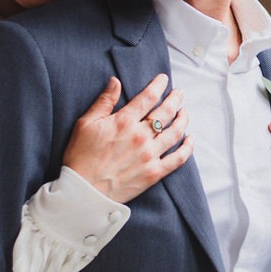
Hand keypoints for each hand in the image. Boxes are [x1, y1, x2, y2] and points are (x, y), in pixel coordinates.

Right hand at [63, 74, 191, 203]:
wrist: (83, 191)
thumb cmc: (80, 157)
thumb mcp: (85, 124)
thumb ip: (104, 101)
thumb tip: (115, 81)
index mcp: (124, 121)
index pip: (148, 97)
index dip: (158, 85)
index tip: (163, 79)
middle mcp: (140, 136)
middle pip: (166, 112)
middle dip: (175, 99)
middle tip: (179, 93)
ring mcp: (149, 155)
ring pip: (175, 132)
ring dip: (183, 119)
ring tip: (185, 112)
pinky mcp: (154, 173)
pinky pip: (178, 159)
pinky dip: (187, 148)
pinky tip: (189, 140)